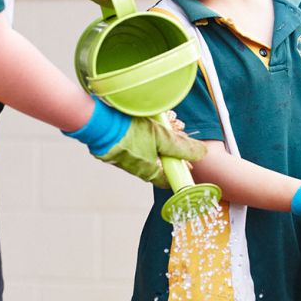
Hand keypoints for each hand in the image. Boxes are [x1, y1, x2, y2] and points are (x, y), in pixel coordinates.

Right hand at [63, 98, 204, 187]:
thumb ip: (182, 146)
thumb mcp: (161, 136)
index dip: (180, 170)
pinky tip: (145, 121)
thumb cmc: (127, 132)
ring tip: (161, 123)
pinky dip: (144, 133)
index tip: (188, 162)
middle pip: (159, 162)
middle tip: (176, 131)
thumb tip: (202, 153)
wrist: (98, 122)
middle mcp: (136, 168)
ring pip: (148, 150)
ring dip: (157, 137)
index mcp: (147, 170)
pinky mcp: (116, 147)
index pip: (167, 179)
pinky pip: (135, 143)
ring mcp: (125, 158)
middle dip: (170, 148)